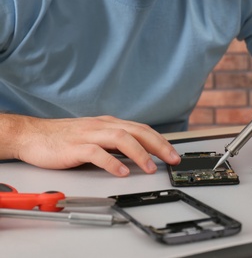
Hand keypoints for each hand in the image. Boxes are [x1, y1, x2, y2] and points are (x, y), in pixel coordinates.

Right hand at [12, 115, 180, 176]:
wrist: (33, 135)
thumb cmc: (65, 137)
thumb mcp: (96, 135)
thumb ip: (115, 142)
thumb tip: (138, 153)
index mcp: (109, 124)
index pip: (141, 129)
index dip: (160, 140)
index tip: (173, 153)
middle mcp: (102, 126)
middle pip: (136, 131)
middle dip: (158, 145)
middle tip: (172, 159)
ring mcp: (89, 135)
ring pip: (120, 138)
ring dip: (138, 153)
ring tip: (150, 168)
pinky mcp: (75, 147)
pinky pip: (97, 153)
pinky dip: (111, 162)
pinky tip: (122, 172)